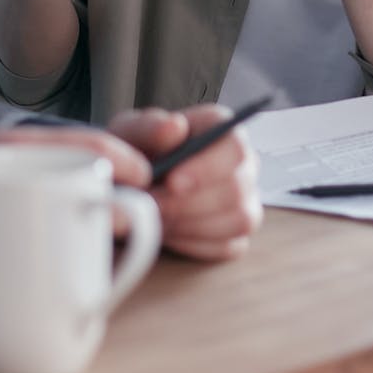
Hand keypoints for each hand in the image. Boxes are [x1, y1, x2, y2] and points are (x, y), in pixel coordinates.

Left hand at [109, 105, 260, 260]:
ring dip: (189, 224)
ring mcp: (244, 201)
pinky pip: (227, 245)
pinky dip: (192, 243)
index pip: (233, 146)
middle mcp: (243, 164)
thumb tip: (175, 126)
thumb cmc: (133, 152)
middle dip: (189, 203)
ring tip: (154, 217)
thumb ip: (150, 127)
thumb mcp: (130, 133)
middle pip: (236, 188)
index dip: (206, 167)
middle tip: (152, 206)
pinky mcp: (237, 234)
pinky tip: (167, 232)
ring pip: (237, 220)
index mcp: (222, 128)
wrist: (127, 185)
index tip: (172, 183)